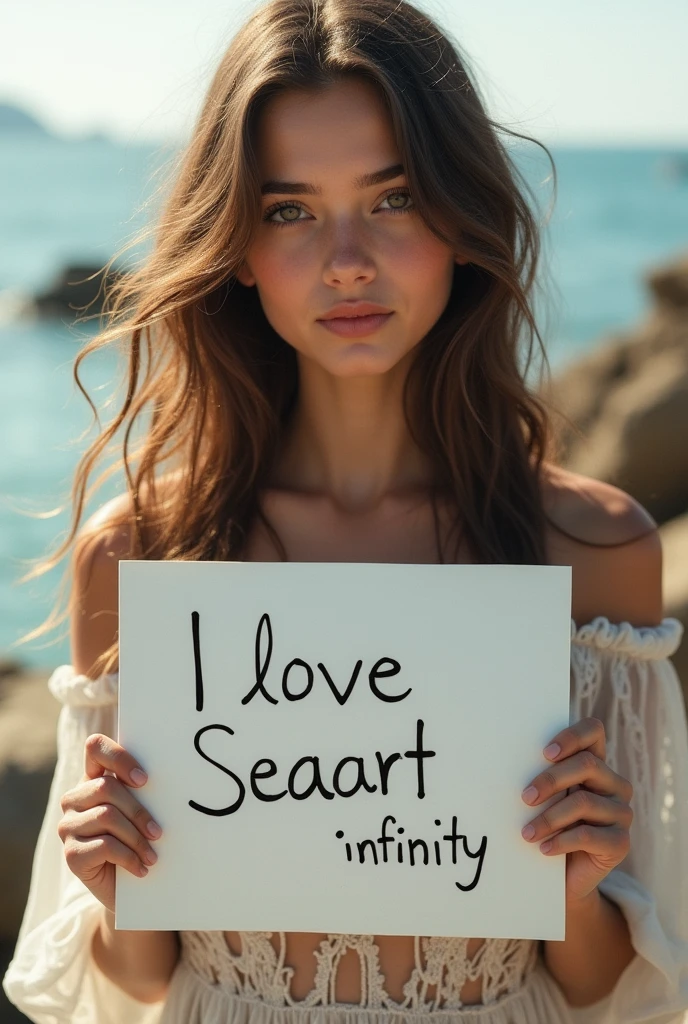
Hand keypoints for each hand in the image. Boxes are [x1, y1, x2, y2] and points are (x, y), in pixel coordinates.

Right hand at [57, 733, 162, 912]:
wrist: (128, 887)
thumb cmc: (138, 840)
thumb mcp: (140, 811)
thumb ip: (143, 790)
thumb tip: (177, 774)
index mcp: (93, 778)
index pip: (95, 747)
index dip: (119, 757)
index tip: (145, 780)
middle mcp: (74, 799)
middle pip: (106, 787)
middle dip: (139, 811)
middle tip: (159, 832)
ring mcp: (68, 826)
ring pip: (107, 816)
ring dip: (137, 838)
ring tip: (153, 855)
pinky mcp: (70, 853)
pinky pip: (104, 846)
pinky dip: (129, 857)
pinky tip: (141, 868)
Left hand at [520, 717, 632, 904]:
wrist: (565, 878)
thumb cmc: (550, 828)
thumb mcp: (547, 799)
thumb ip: (542, 779)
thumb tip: (507, 762)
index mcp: (597, 765)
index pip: (594, 732)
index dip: (572, 737)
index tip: (545, 753)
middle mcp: (615, 785)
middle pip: (587, 765)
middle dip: (551, 780)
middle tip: (525, 797)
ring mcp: (622, 813)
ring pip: (584, 802)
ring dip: (548, 818)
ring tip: (526, 833)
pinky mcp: (621, 843)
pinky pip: (587, 835)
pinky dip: (560, 841)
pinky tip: (544, 848)